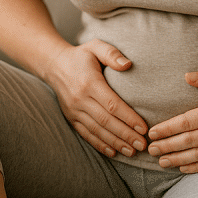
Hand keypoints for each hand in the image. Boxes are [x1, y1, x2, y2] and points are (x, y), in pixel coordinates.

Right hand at [44, 40, 147, 158]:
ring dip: (115, 143)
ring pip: (97, 131)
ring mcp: (74, 110)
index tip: (144, 128)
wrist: (54, 64)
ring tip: (132, 151)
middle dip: (126, 135)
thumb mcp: (96, 46)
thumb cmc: (81, 55)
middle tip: (142, 145)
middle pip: (106, 121)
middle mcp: (80, 99)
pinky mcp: (70, 117)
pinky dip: (100, 144)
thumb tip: (128, 65)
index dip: (129, 118)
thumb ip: (112, 53)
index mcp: (90, 82)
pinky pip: (86, 134)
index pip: (112, 104)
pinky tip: (113, 151)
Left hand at [146, 67, 197, 172]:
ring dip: (177, 159)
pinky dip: (197, 167)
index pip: (187, 122)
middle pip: (189, 141)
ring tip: (161, 162)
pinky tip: (183, 168)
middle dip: (167, 146)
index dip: (167, 129)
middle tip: (149, 150)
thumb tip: (186, 77)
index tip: (152, 132)